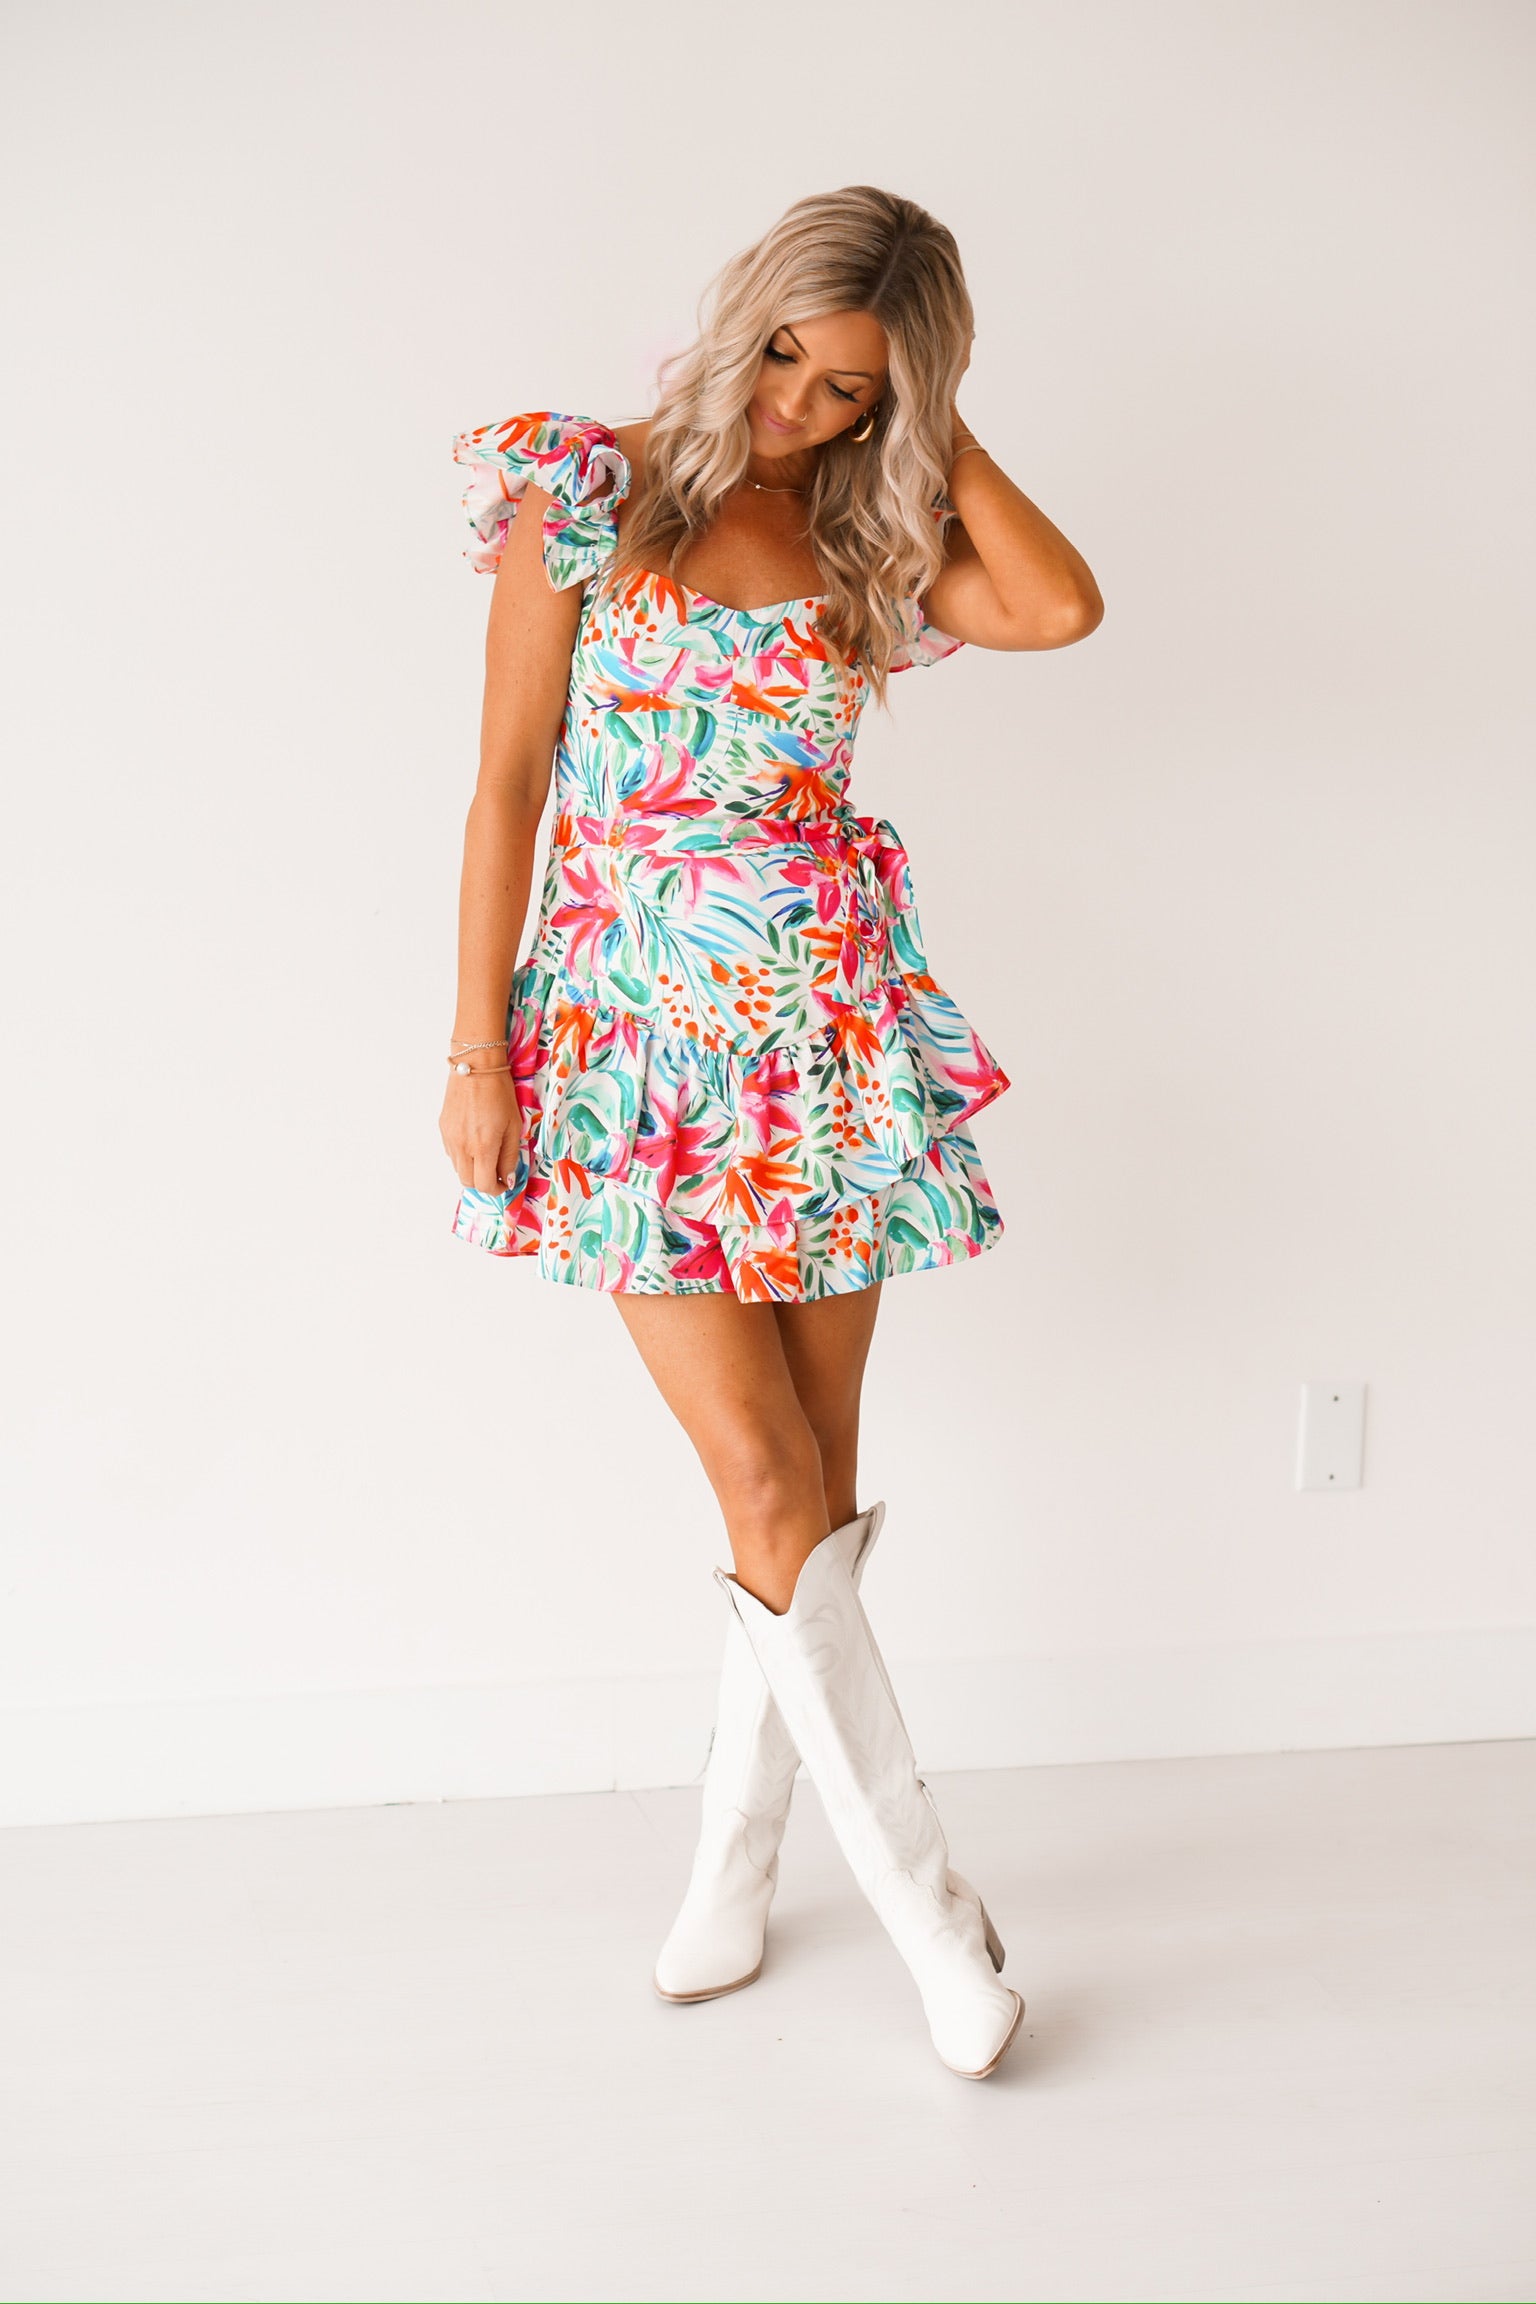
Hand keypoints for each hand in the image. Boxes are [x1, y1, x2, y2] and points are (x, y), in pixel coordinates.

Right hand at [440, 1066, 524, 1193]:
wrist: (475, 1067)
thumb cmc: (500, 1093)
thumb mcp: (513, 1125)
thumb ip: (509, 1155)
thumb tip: (506, 1178)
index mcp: (483, 1146)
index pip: (484, 1185)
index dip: (496, 1190)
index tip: (504, 1184)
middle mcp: (462, 1146)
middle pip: (468, 1182)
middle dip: (484, 1183)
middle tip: (497, 1173)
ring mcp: (450, 1138)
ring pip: (458, 1169)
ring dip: (473, 1170)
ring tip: (487, 1154)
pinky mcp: (443, 1129)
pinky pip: (452, 1153)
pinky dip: (464, 1156)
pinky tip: (475, 1141)